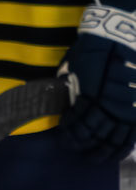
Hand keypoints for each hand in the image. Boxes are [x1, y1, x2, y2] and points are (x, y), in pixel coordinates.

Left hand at [59, 0, 135, 160]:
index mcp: (89, 96)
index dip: (70, 135)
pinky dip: (121, 148)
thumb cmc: (94, 47)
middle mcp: (109, 105)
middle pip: (94, 134)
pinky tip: (113, 155)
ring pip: (114, 139)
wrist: (121, 32)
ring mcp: (128, 108)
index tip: (63, 139)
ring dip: (101, 151)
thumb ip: (67, 89)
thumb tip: (60, 109)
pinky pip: (131, 135)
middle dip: (81, 144)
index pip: (77, 124)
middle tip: (72, 148)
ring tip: (92, 157)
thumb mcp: (74, 67)